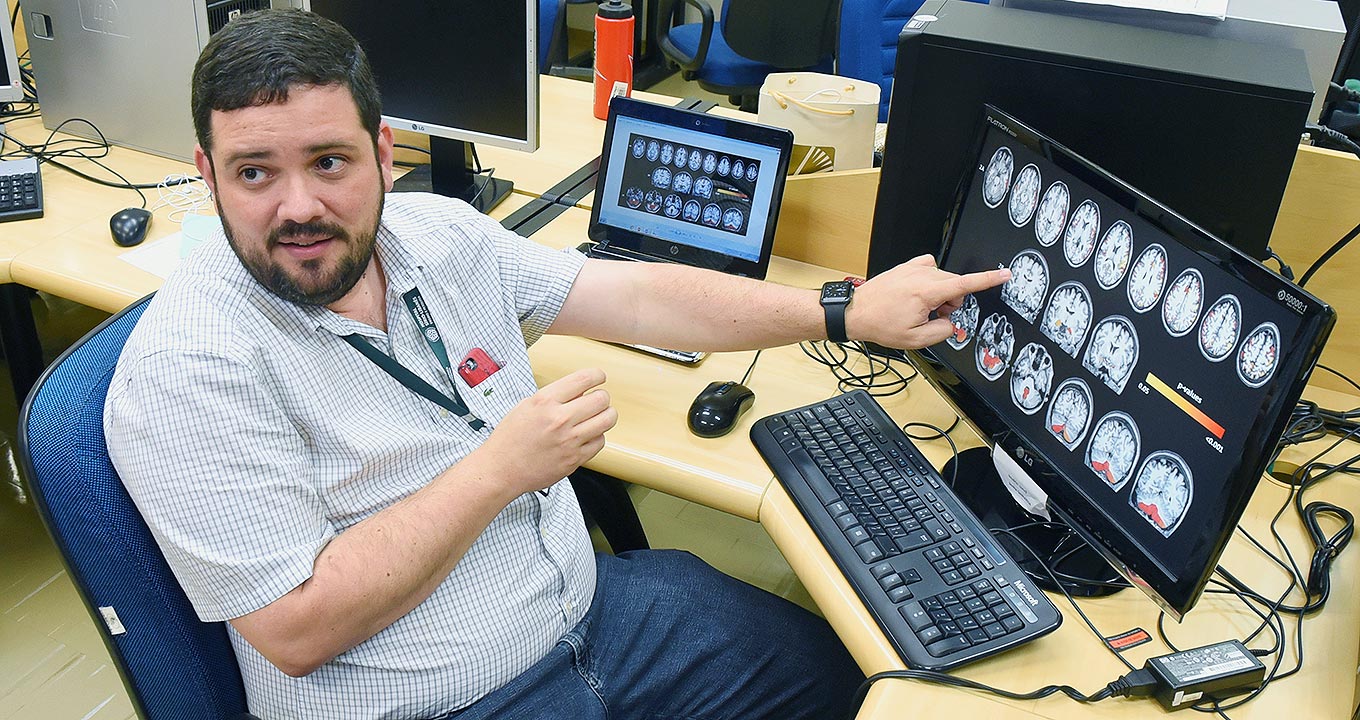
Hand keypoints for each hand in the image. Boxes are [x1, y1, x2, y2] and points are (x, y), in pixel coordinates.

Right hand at [472, 368, 617, 495]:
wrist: (501, 469)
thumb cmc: (510, 439)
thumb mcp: (526, 406)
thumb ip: (554, 396)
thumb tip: (580, 390)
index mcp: (545, 401)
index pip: (584, 379)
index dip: (597, 375)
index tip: (599, 377)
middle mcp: (559, 419)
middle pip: (601, 399)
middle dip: (601, 397)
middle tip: (597, 400)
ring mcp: (569, 440)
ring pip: (607, 419)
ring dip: (605, 415)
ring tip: (597, 417)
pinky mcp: (574, 459)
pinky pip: (600, 442)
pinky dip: (597, 437)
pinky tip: (587, 436)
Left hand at [847, 255, 1010, 348]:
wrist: (855, 312)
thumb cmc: (879, 323)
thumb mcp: (915, 339)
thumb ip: (942, 332)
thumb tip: (950, 323)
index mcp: (926, 292)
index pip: (966, 284)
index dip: (989, 279)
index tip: (1004, 274)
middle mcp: (921, 275)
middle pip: (954, 286)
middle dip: (949, 303)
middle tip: (930, 316)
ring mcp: (913, 268)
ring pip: (942, 279)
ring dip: (938, 294)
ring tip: (917, 308)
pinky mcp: (906, 266)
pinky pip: (929, 270)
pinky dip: (929, 282)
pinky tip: (916, 294)